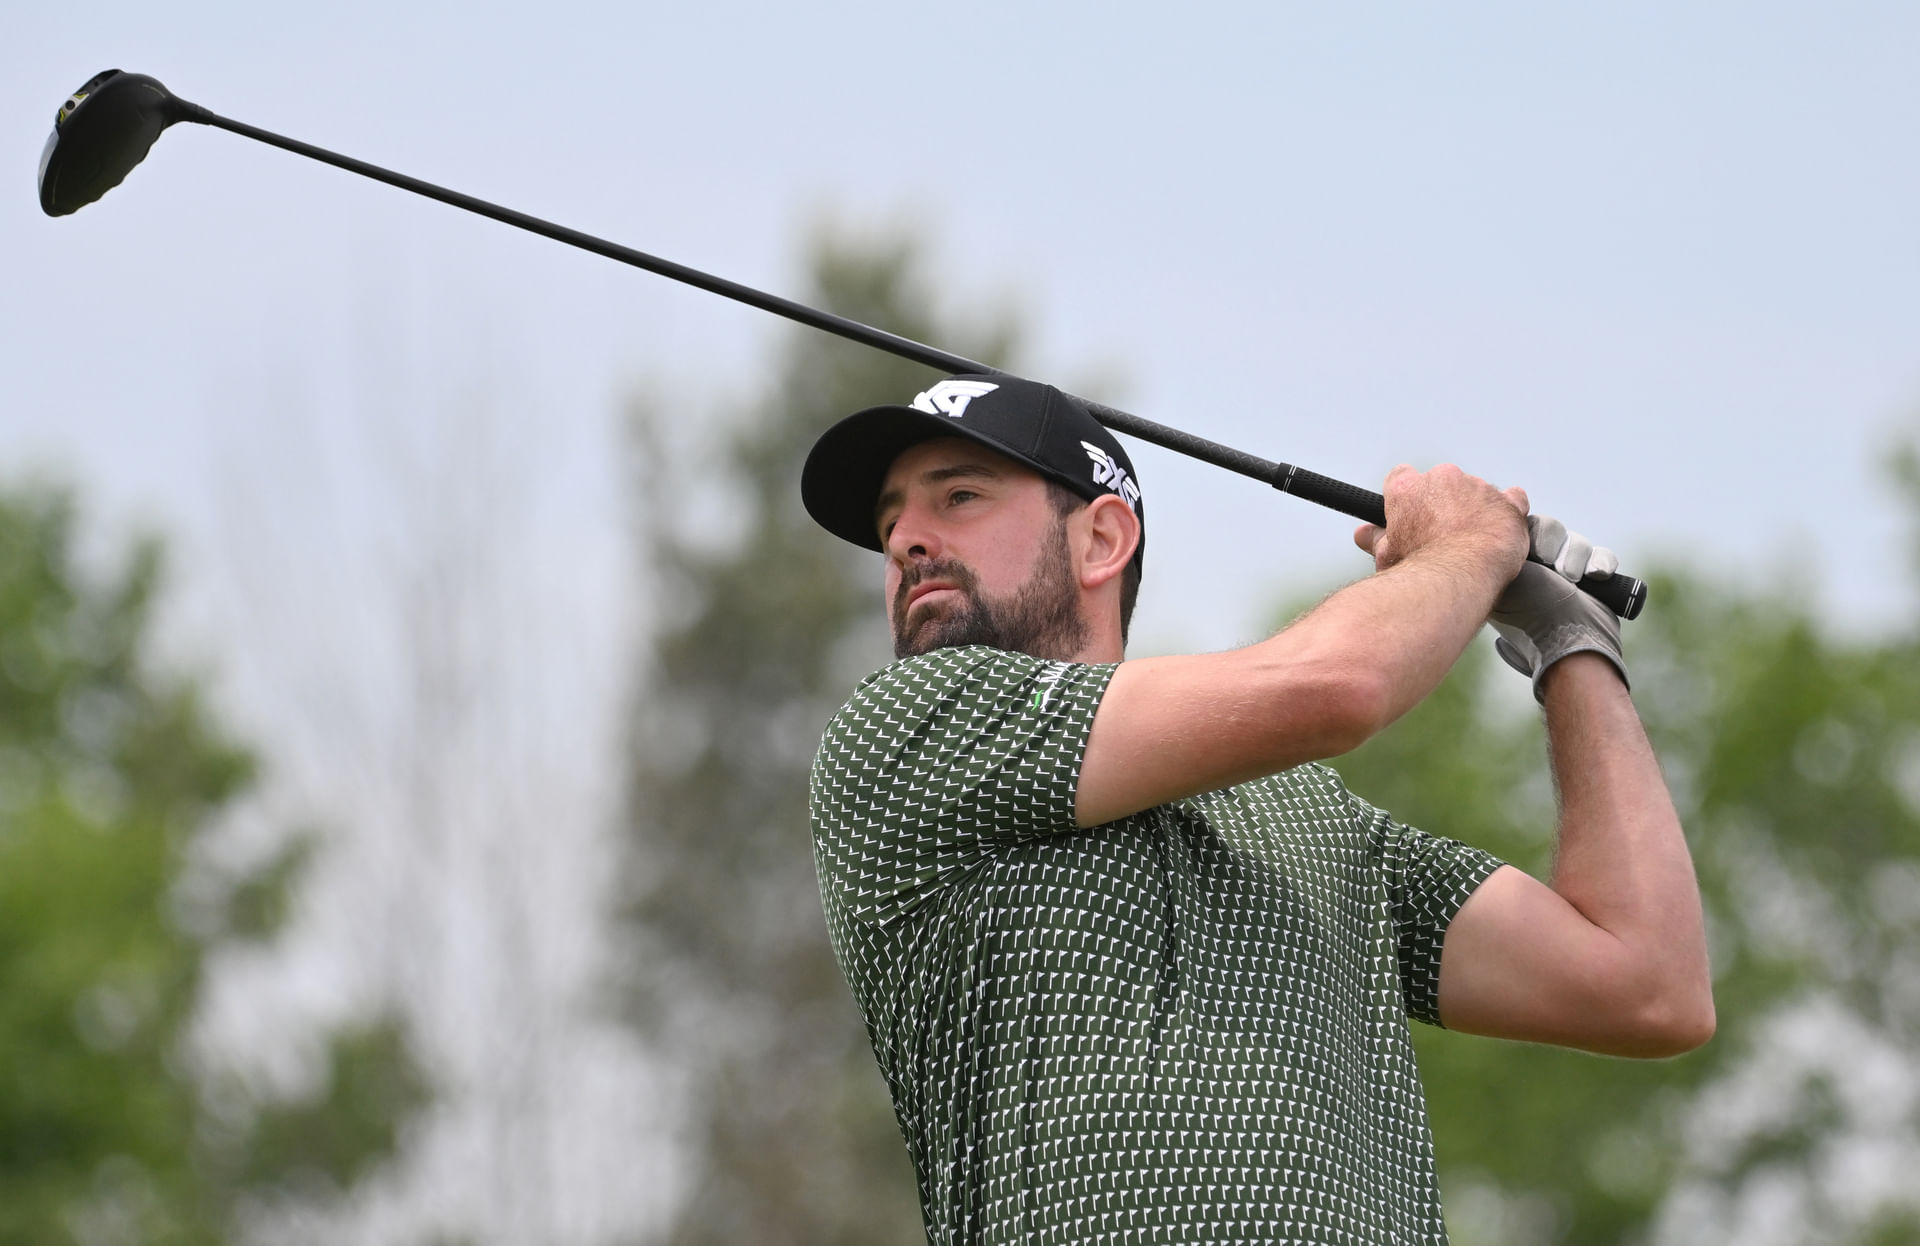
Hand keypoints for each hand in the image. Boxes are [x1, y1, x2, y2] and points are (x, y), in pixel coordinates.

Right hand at [1353, 464, 1529, 586]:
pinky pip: (1512, 499)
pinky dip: (1508, 512)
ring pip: (1476, 491)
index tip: (1413, 515)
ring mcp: (1477, 487)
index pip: (1401, 477)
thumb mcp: (1387, 556)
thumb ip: (1376, 539)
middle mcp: (1441, 479)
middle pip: (1441, 483)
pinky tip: (1501, 530)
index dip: (1408, 497)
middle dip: (1444, 503)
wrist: (1457, 581)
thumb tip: (1362, 533)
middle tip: (1443, 534)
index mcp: (1407, 489)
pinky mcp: (1506, 503)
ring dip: (1474, 510)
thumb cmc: (1417, 571)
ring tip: (1472, 543)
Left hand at [1490, 515, 1627, 701]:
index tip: (1535, 554)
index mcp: (1511, 565)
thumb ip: (1502, 548)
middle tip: (1553, 567)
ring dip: (1575, 556)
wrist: (1569, 641)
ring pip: (1575, 541)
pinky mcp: (1592, 581)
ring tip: (1573, 579)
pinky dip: (1600, 563)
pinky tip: (1596, 575)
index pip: (1521, 527)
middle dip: (1553, 544)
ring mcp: (1565, 575)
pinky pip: (1600, 556)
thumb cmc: (1532, 613)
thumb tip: (1505, 520)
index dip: (1531, 532)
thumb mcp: (1508, 575)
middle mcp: (1536, 568)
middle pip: (1549, 529)